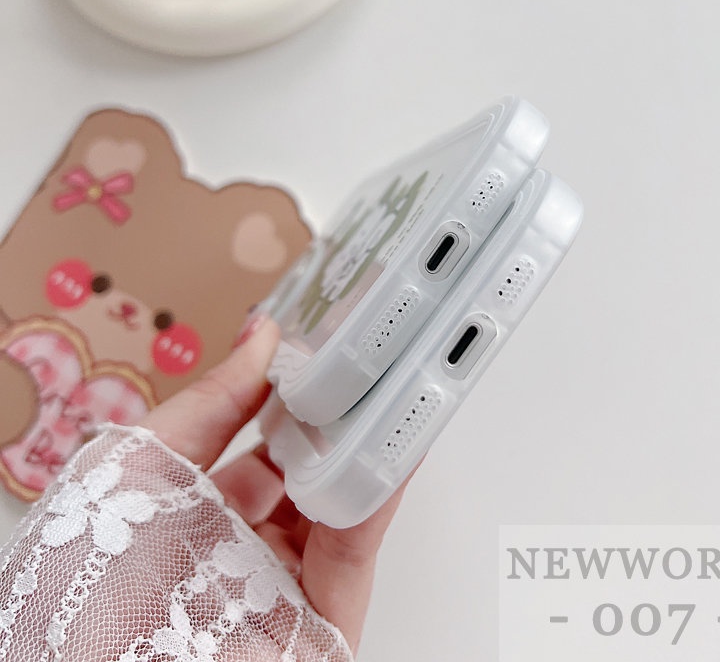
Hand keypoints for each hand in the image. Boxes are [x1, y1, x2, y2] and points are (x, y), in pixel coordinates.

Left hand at [139, 316, 405, 654]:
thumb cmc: (92, 582)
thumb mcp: (139, 465)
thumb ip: (209, 402)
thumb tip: (261, 335)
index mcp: (196, 511)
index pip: (260, 444)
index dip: (290, 398)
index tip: (318, 353)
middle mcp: (245, 545)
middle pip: (309, 471)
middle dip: (339, 419)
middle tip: (366, 362)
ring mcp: (287, 580)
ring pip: (342, 502)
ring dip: (369, 446)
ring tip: (393, 388)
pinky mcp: (326, 618)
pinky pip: (355, 545)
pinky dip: (378, 491)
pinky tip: (393, 442)